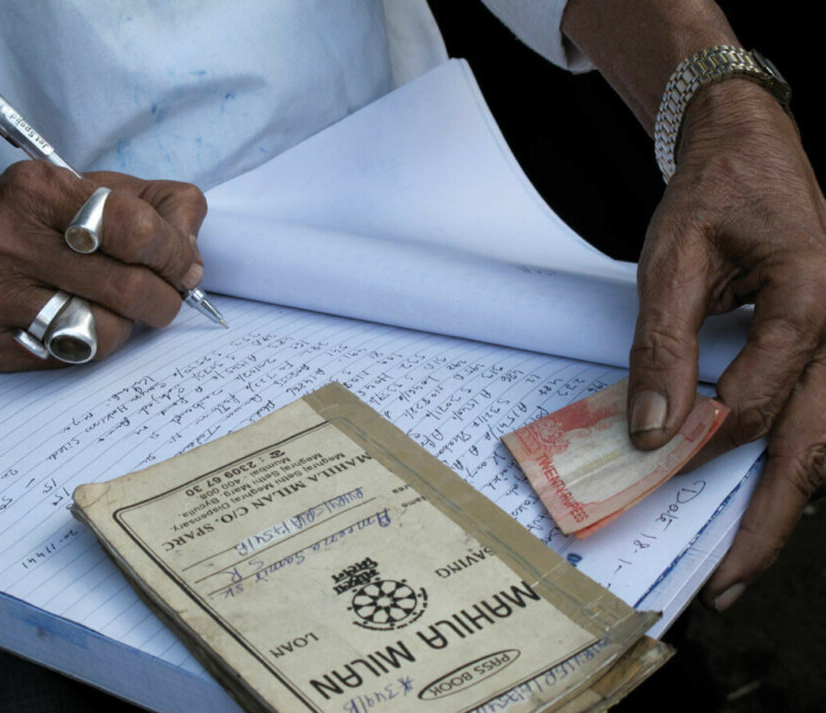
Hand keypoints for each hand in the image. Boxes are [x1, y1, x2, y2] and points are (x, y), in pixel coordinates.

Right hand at [0, 160, 206, 369]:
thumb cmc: (34, 216)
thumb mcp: (95, 187)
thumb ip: (162, 208)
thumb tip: (194, 261)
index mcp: (38, 189)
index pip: (137, 231)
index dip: (176, 255)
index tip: (184, 267)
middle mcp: (4, 239)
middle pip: (127, 290)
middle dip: (164, 301)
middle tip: (164, 299)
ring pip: (101, 335)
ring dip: (124, 328)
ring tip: (111, 310)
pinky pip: (64, 363)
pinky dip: (83, 348)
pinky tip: (70, 324)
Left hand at [627, 79, 825, 609]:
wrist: (752, 151)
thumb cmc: (717, 193)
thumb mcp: (674, 258)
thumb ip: (663, 344)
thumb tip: (651, 426)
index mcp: (813, 300)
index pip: (756, 399)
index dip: (701, 442)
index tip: (652, 470)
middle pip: (812, 447)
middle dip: (766, 521)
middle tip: (724, 580)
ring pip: (822, 444)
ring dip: (780, 504)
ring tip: (738, 560)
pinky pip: (815, 420)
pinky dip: (787, 466)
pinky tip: (756, 499)